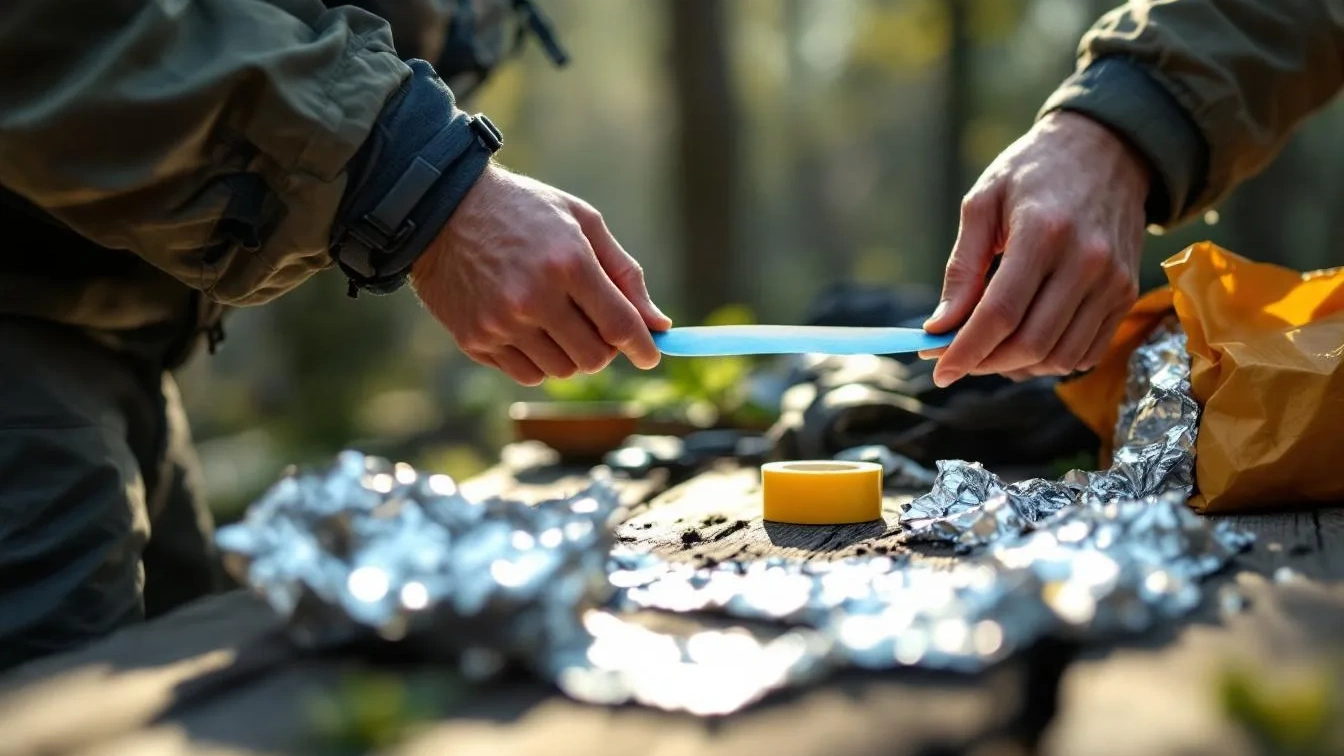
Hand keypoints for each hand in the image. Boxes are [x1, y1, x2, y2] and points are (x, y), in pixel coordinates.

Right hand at [411, 165, 671, 385]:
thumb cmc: (524, 211)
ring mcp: (501, 323)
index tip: (651, 355)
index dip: (643, 346)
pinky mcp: (475, 339)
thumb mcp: (581, 223)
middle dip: (606, 349)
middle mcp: (534, 298)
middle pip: (594, 357)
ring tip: (558, 320)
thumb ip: (624, 273)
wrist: (443, 209)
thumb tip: (657, 323)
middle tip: (598, 328)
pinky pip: (527, 374)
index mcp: (567, 263)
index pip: (619, 325)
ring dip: (571, 354)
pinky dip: (539, 360)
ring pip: (562, 370)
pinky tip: (529, 328)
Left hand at [921, 111, 1148, 386]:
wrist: (1107, 149)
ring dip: (1016, 367)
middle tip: (958, 360)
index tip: (939, 371)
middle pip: (1031, 342)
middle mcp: (1087, 260)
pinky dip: (1051, 361)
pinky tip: (1026, 344)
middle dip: (985, 363)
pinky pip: (1087, 352)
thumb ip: (962, 268)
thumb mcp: (983, 203)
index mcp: (1043, 232)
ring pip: (1059, 356)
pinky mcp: (1127, 293)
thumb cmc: (1034, 172)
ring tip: (988, 351)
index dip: (966, 351)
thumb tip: (940, 326)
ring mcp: (1113, 280)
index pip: (1000, 313)